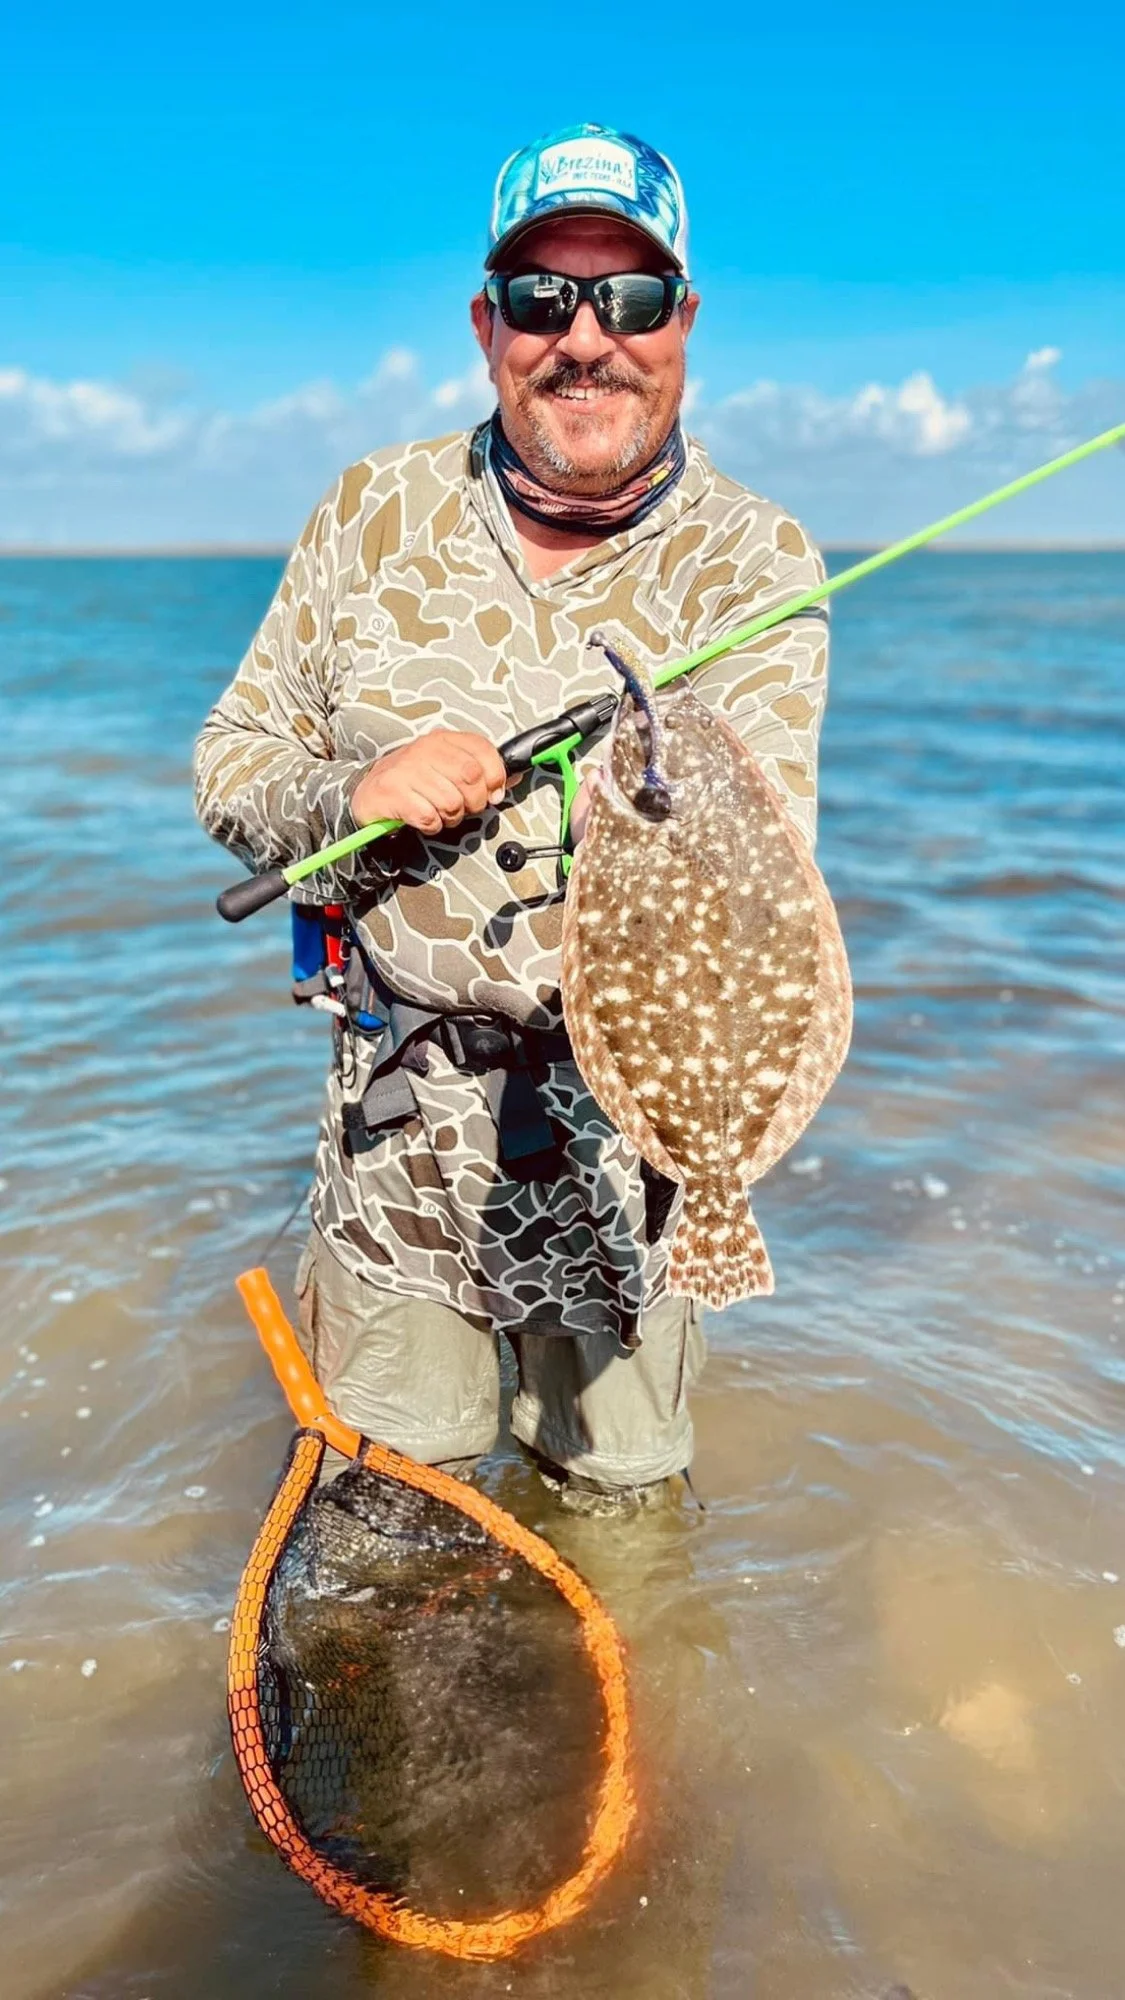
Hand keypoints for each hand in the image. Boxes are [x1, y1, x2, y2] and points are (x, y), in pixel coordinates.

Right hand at [350, 729, 509, 834]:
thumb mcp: (446, 767)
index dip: (496, 776)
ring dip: (451, 817)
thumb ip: (479, 770)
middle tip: (464, 808)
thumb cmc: (415, 781)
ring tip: (439, 812)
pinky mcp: (393, 793)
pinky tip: (424, 818)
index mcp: (442, 740)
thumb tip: (512, 778)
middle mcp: (425, 750)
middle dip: (474, 802)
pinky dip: (432, 825)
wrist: (369, 792)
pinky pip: (429, 817)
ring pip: (451, 802)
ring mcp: (407, 770)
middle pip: (471, 778)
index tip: (494, 792)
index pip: (483, 750)